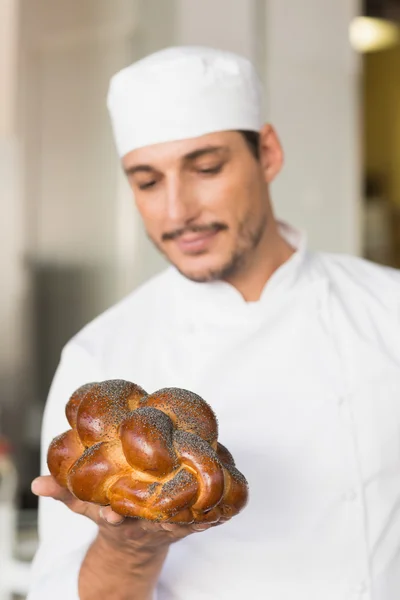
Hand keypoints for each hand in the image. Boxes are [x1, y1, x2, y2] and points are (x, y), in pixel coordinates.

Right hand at [31, 475, 224, 553]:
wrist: (136, 542)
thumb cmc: (112, 515)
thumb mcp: (86, 507)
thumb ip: (64, 493)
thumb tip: (36, 484)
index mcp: (119, 521)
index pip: (112, 521)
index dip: (111, 517)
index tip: (111, 514)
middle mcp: (145, 526)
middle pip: (153, 520)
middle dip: (161, 510)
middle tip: (170, 495)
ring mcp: (168, 526)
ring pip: (182, 519)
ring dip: (194, 508)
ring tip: (207, 490)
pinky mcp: (187, 523)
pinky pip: (202, 517)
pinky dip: (214, 509)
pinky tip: (228, 493)